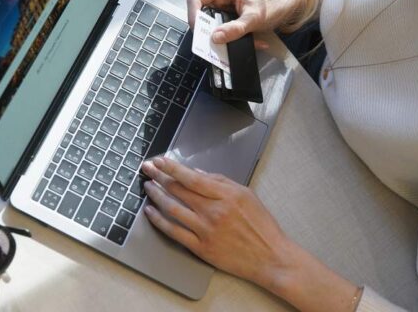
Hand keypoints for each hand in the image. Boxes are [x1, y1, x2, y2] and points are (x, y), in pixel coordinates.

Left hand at [140, 157, 290, 286]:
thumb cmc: (261, 226)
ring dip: (156, 196)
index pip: (191, 177)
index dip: (171, 167)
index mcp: (226, 195)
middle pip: (179, 190)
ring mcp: (205, 230)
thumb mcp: (247, 195)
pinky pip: (174, 232)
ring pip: (172, 209)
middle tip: (147, 169)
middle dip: (159, 177)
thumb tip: (197, 172)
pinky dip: (159, 221)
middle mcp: (213, 211)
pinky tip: (151, 212)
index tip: (159, 161)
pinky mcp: (201, 248)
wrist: (270, 257)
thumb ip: (221, 181)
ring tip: (148, 187)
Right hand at [186, 0, 302, 47]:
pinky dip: (229, 37)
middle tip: (210, 44)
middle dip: (205, 29)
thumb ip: (235, 28)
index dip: (193, 15)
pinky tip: (244, 42)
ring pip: (209, 22)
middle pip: (200, 11)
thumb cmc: (273, 3)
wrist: (288, 4)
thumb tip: (215, 38)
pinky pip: (220, 27)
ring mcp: (221, 4)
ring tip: (228, 46)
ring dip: (218, 35)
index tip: (197, 32)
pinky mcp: (226, 15)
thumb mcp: (254, 18)